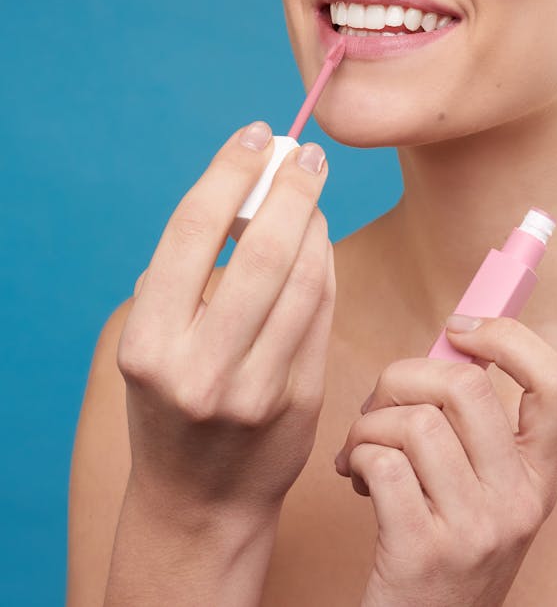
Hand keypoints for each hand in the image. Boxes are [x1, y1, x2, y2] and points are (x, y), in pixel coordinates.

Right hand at [116, 123, 335, 531]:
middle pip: (260, 251)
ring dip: (314, 222)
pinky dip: (324, 263)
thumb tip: (246, 188)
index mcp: (150, 344)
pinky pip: (321, 311)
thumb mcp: (154, 341)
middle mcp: (200, 369)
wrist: (198, 502)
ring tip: (312, 195)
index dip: (230, 171)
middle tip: (306, 154)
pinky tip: (318, 241)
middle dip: (290, 189)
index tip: (255, 136)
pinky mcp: (300, 401)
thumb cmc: (172, 400)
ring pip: (302, 278)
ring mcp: (256, 390)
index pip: (193, 232)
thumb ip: (187, 273)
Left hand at [334, 317, 556, 606]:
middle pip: (466, 385)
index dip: (511, 337)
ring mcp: (477, 530)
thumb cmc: (440, 552)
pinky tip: (358, 476)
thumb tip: (445, 344)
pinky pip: (383, 461)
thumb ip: (471, 428)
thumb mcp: (480, 493)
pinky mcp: (425, 552)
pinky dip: (357, 455)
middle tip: (382, 403)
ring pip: (416, 421)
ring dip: (370, 423)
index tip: (462, 328)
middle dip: (404, 375)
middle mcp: (520, 503)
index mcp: (540, 479)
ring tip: (362, 450)